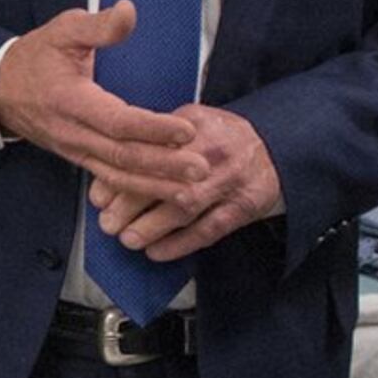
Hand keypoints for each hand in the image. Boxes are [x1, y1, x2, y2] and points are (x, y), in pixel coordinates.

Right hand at [0, 4, 190, 199]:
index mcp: (71, 101)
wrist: (0, 91)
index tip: (186, 130)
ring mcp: (76, 151)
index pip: (116, 121)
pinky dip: (141, 190)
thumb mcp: (62, 31)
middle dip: (163, 165)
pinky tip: (167, 194)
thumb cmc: (36, 58)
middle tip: (202, 168)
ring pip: (118, 175)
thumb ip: (97, 26)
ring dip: (157, 186)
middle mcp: (74, 133)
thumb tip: (130, 11)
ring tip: (192, 192)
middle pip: (122, 156)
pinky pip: (112, 179)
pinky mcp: (81, 159)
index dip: (152, 128)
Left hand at [85, 104, 283, 261]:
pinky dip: (180, 244)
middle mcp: (210, 151)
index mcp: (191, 125)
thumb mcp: (190, 125)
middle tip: (108, 223)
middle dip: (130, 205)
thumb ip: (153, 143)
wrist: (279, 147)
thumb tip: (107, 174)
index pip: (148, 151)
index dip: (119, 176)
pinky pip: (209, 229)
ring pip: (185, 205)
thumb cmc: (222, 139)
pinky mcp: (244, 206)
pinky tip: (157, 252)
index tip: (98, 197)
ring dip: (151, 227)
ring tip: (128, 240)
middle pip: (164, 179)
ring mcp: (229, 180)